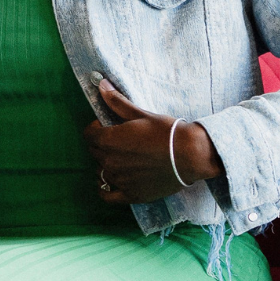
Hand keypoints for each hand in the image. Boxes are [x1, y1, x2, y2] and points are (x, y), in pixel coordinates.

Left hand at [82, 79, 224, 204]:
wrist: (190, 155)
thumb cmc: (166, 132)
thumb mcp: (140, 114)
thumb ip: (117, 102)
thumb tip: (100, 85)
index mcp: (108, 140)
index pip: (89, 134)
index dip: (97, 128)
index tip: (109, 126)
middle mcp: (109, 162)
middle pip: (95, 152)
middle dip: (102, 145)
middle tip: (120, 141)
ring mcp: (119, 180)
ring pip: (101, 171)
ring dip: (106, 164)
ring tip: (122, 159)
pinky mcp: (131, 194)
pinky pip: (107, 195)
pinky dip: (105, 188)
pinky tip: (111, 182)